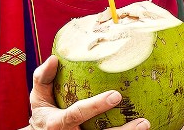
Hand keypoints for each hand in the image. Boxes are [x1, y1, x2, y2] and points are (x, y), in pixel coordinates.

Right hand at [26, 56, 148, 129]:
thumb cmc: (44, 115)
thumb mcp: (38, 99)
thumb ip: (42, 79)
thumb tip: (53, 59)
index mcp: (58, 123)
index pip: (77, 114)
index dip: (96, 106)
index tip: (116, 95)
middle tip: (142, 122)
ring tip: (145, 124)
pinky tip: (141, 128)